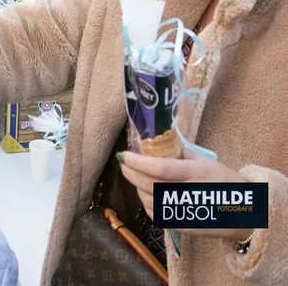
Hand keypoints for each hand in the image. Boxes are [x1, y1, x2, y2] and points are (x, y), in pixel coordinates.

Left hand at [119, 151, 252, 240]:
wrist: (247, 214)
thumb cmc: (225, 182)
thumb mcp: (206, 161)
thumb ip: (181, 153)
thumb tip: (156, 144)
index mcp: (197, 174)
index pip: (160, 168)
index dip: (138, 162)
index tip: (124, 155)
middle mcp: (190, 194)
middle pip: (150, 184)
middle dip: (131, 173)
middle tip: (124, 164)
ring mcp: (185, 213)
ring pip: (148, 200)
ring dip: (137, 187)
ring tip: (135, 177)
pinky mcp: (182, 226)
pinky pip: (155, 213)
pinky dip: (146, 202)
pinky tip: (147, 193)